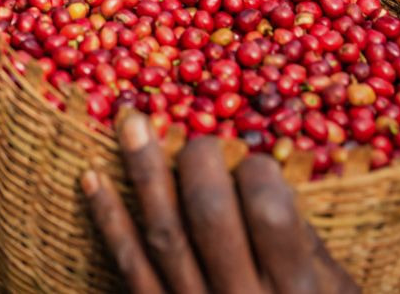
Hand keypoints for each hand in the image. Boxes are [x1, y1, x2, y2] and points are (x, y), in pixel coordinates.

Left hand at [82, 113, 358, 293]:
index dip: (257, 171)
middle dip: (198, 161)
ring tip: (130, 123)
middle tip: (198, 140)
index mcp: (293, 289)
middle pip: (208, 213)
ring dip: (143, 172)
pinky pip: (129, 266)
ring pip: (163, 232)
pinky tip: (93, 178)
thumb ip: (306, 244)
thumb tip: (267, 177)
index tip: (252, 161)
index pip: (270, 210)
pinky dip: (108, 219)